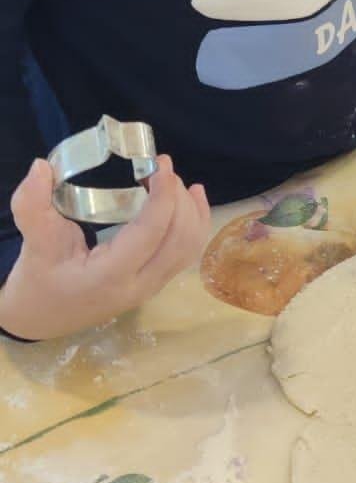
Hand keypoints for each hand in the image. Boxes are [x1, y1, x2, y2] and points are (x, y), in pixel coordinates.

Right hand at [0, 155, 210, 342]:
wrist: (41, 317)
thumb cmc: (38, 281)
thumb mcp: (33, 243)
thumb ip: (33, 205)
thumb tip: (41, 167)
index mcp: (109, 276)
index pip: (151, 233)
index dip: (163, 196)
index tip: (160, 164)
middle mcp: (138, 285)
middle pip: (179, 239)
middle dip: (178, 198)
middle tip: (161, 167)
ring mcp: (150, 288)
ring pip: (188, 248)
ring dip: (191, 210)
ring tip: (176, 180)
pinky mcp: (154, 283)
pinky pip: (185, 254)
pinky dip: (195, 225)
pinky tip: (193, 201)